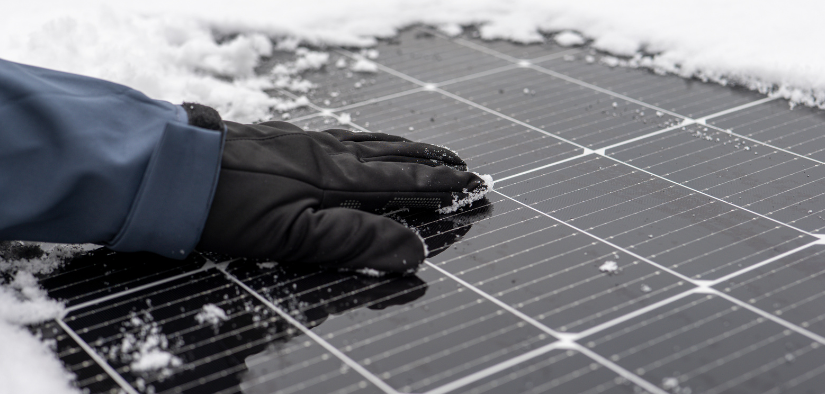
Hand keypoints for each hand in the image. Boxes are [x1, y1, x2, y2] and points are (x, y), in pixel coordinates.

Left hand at [197, 120, 491, 273]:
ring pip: (364, 141)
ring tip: (421, 149)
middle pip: (390, 155)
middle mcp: (325, 152)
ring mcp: (301, 141)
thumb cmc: (228, 208)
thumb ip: (355, 241)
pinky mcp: (278, 138)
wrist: (169, 168)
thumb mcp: (294, 236)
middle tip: (460, 161)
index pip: (402, 182)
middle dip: (428, 161)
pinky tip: (355, 142)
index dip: (439, 185)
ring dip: (400, 147)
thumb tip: (414, 249)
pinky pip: (338, 136)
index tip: (471, 182)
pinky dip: (363, 140)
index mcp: (335, 178)